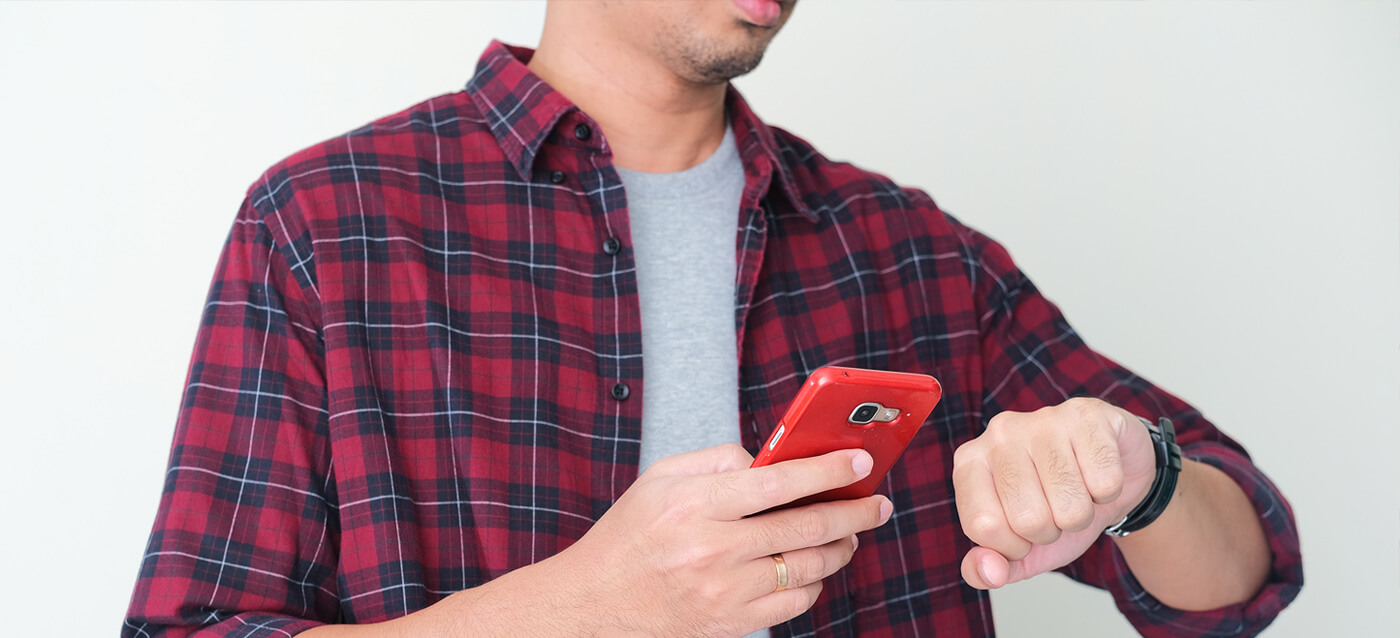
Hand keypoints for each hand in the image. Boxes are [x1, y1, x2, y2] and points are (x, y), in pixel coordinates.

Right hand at [554, 444, 893, 636]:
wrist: (594, 604)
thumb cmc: (630, 535)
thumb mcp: (660, 479)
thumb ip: (719, 461)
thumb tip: (773, 459)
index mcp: (693, 505)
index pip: (778, 482)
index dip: (827, 470)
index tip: (860, 461)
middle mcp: (712, 550)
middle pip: (805, 527)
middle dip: (853, 512)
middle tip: (877, 503)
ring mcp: (724, 593)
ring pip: (808, 567)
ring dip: (841, 547)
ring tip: (850, 533)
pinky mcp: (731, 623)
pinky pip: (794, 602)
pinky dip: (814, 582)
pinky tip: (813, 566)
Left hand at [952, 398, 1155, 588]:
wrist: (1110, 475)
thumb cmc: (1056, 508)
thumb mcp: (1020, 549)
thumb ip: (990, 568)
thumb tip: (990, 574)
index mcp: (970, 463)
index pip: (983, 526)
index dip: (1013, 546)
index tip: (1024, 533)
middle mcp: (1000, 433)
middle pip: (1029, 518)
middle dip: (1052, 531)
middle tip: (1056, 510)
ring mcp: (1043, 419)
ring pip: (1071, 505)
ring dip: (1082, 515)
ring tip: (1078, 492)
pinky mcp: (1088, 415)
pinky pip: (1105, 483)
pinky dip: (1109, 493)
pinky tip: (1098, 473)